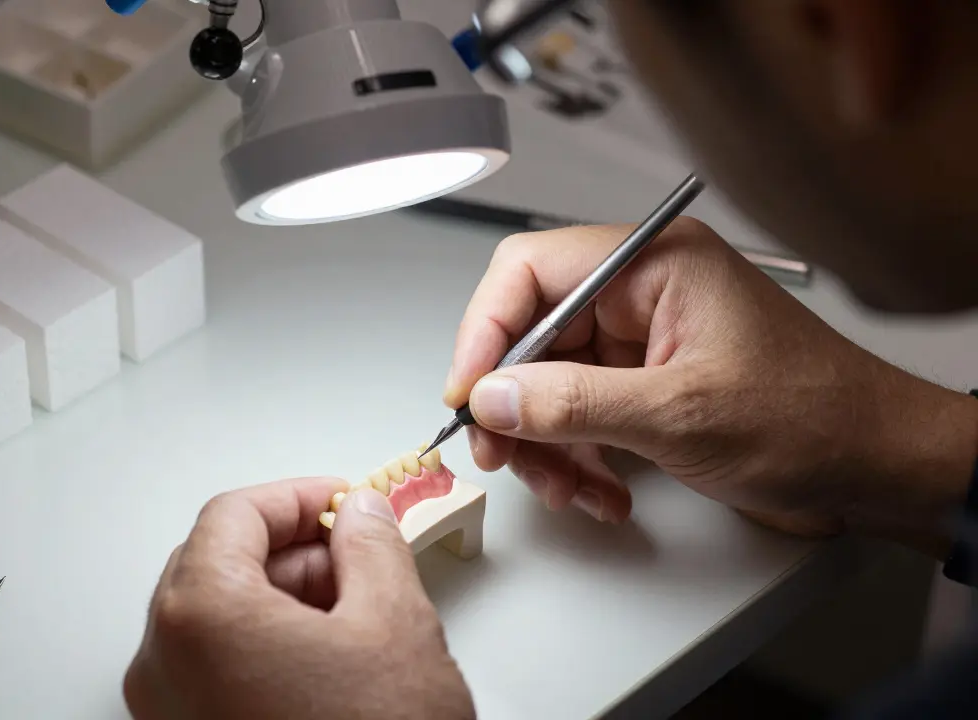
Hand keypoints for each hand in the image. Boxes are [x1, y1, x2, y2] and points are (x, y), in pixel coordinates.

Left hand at [124, 477, 474, 719]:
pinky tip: (328, 657)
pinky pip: (215, 667)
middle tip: (357, 551)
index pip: (234, 514)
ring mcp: (166, 711)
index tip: (343, 502)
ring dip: (283, 597)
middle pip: (217, 563)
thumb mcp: (394, 623)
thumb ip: (372, 545)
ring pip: (217, 617)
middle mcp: (162, 661)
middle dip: (293, 549)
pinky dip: (265, 644)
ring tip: (355, 609)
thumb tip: (360, 515)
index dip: (297, 497)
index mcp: (199, 613)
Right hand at [445, 219, 977, 555]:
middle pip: (530, 335)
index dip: (485, 330)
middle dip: (515, 404)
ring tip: (571, 489)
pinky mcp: (645, 387)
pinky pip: (579, 416)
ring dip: (546, 445)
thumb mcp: (681, 413)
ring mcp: (641, 343)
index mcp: (652, 264)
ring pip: (547, 384)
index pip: (529, 270)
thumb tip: (492, 396)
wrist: (877, 467)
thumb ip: (575, 403)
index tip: (469, 392)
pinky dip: (578, 459)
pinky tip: (604, 492)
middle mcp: (639, 294)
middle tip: (503, 456)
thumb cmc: (813, 417)